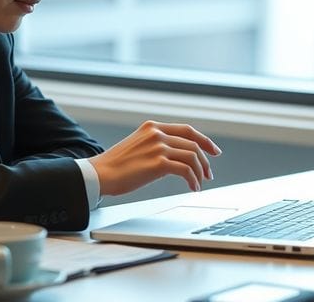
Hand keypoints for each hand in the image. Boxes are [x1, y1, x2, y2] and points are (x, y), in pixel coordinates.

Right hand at [88, 121, 221, 195]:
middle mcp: (157, 133)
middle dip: (205, 160)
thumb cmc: (116, 165)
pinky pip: (186, 170)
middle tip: (208, 174)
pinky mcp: (158, 163)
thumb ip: (156, 145)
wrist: (100, 174)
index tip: (214, 151)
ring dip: (200, 172)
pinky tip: (192, 187)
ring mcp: (158, 147)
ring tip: (199, 183)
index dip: (205, 140)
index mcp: (152, 126)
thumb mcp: (138, 145)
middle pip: (193, 143)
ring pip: (192, 156)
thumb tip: (176, 157)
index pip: (187, 130)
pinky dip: (193, 180)